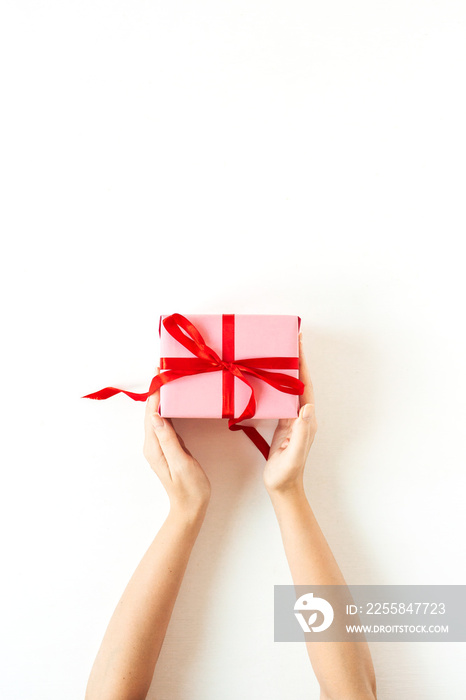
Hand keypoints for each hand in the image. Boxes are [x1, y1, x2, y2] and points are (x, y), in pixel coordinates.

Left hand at [143, 378, 210, 519]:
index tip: (160, 374)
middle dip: (157, 391)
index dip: (155, 393)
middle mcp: (153, 444)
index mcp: (154, 446)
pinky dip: (169, 409)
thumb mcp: (181, 462)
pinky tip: (176, 402)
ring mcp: (160, 446)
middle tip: (166, 371)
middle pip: (152, 412)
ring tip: (170, 380)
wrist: (191, 507)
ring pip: (159, 416)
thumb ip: (168, 439)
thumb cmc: (189, 487)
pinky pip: (166, 423)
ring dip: (162, 398)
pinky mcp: (168, 447)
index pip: (151, 414)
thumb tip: (156, 415)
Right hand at [263, 334, 316, 495]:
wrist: (282, 487)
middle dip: (295, 360)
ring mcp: (292, 419)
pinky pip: (280, 398)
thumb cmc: (287, 472)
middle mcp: (302, 415)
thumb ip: (302, 431)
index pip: (305, 385)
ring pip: (289, 387)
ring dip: (285, 369)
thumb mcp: (294, 453)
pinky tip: (267, 377)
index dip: (302, 364)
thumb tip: (308, 407)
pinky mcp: (282, 423)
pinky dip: (275, 383)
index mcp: (306, 419)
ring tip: (277, 351)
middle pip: (299, 381)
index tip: (298, 343)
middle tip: (287, 339)